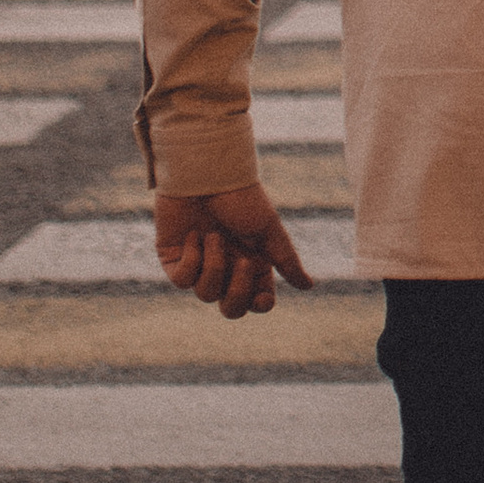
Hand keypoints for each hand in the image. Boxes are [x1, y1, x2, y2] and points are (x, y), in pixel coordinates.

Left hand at [152, 183, 315, 317]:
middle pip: (231, 308)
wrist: (206, 174)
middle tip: (243, 261)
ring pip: (206, 294)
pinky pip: (182, 280)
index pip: (256, 300)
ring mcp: (199, 266)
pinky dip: (192, 259)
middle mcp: (226, 268)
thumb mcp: (269, 230)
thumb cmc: (241, 198)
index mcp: (252, 263)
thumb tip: (309, 286)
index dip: (258, 304)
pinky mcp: (173, 260)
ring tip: (213, 235)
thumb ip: (286, 261)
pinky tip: (194, 235)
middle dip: (238, 292)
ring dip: (214, 265)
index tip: (263, 296)